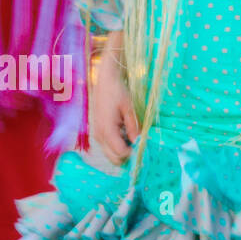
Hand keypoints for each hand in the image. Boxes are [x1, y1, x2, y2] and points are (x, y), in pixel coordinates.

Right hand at [91, 52, 138, 166]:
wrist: (104, 80)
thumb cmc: (117, 91)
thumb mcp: (130, 109)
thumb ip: (134, 128)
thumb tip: (140, 143)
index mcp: (107, 130)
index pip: (120, 153)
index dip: (133, 153)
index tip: (143, 147)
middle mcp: (99, 135)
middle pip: (113, 158)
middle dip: (127, 156)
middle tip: (139, 146)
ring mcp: (97, 134)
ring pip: (110, 154)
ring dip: (122, 151)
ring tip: (133, 138)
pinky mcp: (98, 131)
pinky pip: (107, 146)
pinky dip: (117, 145)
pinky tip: (125, 134)